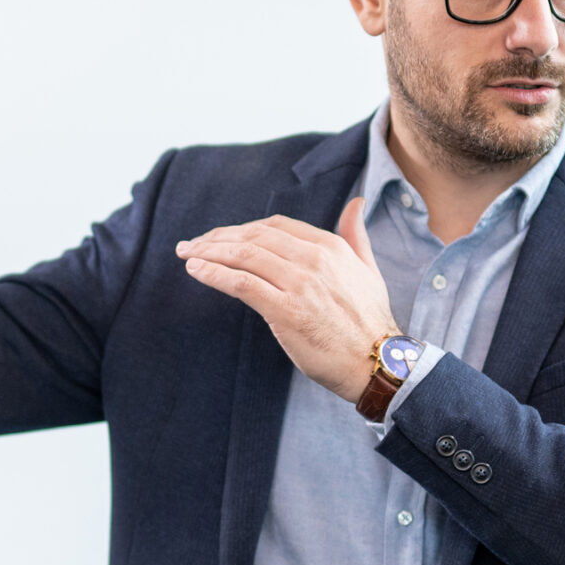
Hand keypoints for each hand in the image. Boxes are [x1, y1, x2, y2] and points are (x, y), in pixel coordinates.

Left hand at [178, 198, 398, 400]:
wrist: (377, 362)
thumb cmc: (370, 320)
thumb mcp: (368, 269)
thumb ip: (356, 234)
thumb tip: (356, 202)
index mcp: (330, 247)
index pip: (274, 226)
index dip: (242, 229)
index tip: (221, 236)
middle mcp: (314, 259)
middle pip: (253, 237)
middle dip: (218, 238)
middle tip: (192, 244)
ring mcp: (299, 284)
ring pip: (244, 257)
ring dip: (209, 253)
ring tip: (187, 254)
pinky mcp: (286, 311)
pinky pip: (242, 284)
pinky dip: (214, 274)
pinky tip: (196, 271)